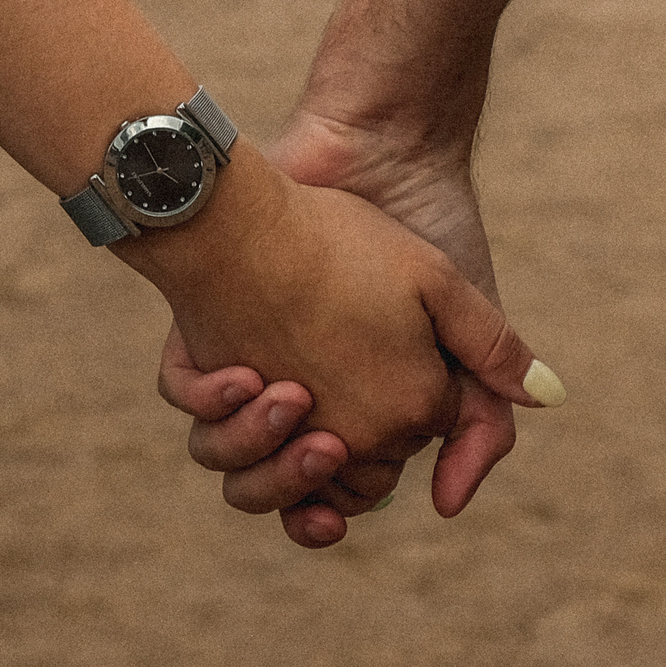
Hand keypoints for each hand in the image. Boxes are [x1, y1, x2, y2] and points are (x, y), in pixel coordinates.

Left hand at [162, 105, 539, 545]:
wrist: (375, 152)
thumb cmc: (426, 233)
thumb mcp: (464, 327)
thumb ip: (482, 419)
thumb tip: (450, 507)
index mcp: (359, 409)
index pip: (332, 497)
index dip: (326, 515)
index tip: (332, 512)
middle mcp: (299, 397)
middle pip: (269, 487)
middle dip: (284, 485)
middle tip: (321, 445)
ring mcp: (251, 365)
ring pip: (220, 454)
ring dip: (248, 446)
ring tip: (288, 398)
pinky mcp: (209, 328)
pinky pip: (184, 393)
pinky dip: (206, 395)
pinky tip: (242, 373)